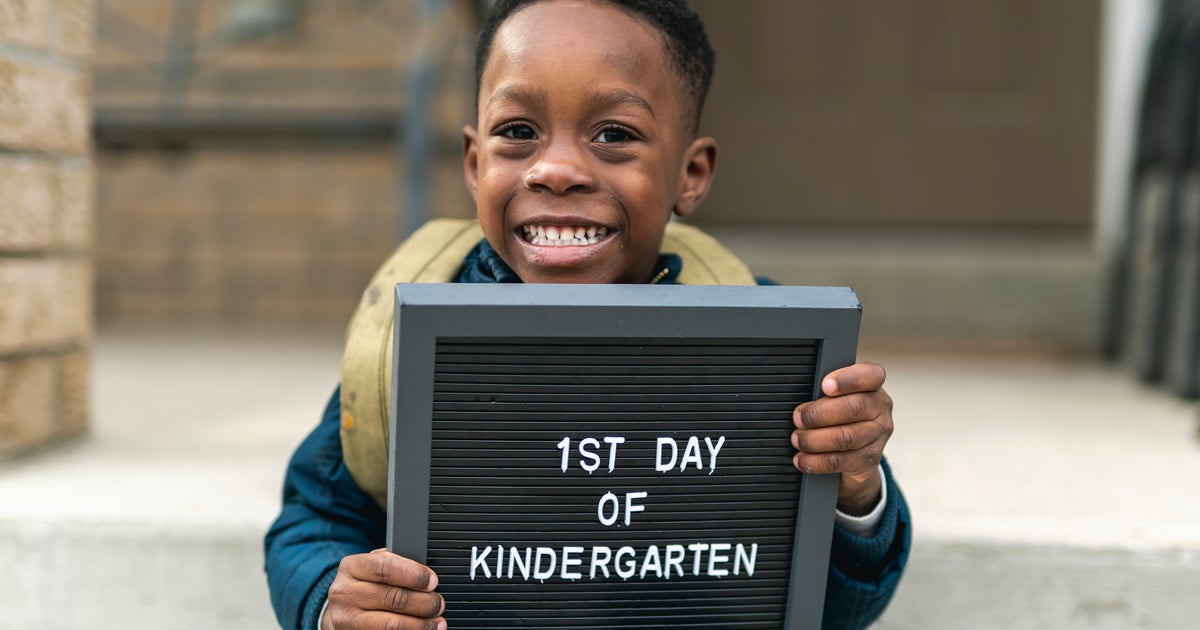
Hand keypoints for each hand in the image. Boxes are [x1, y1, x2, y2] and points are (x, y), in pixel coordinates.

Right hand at [322, 549, 445, 629]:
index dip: (414, 575)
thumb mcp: (371, 569)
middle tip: (438, 604)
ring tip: (436, 622)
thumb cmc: (364, 587)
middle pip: (393, 597)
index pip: (385, 567)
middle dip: (424, 602)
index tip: (432, 581)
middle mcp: (344, 593)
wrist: (340, 612)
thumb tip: (427, 576)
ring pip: (392, 624)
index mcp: (351, 567)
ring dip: (421, 624)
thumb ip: (394, 566)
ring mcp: (346, 620)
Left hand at [791, 362, 893, 515]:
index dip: (848, 379)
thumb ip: (826, 393)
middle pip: (853, 408)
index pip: (871, 375)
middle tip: (798, 418)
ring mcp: (877, 437)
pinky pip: (840, 461)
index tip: (825, 385)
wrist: (856, 458)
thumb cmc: (841, 419)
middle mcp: (880, 410)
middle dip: (819, 413)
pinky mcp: (868, 461)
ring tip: (797, 439)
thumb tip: (801, 396)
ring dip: (814, 439)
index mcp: (873, 388)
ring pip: (845, 437)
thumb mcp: (837, 399)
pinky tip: (802, 459)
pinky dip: (816, 461)